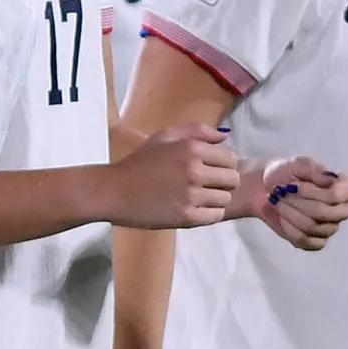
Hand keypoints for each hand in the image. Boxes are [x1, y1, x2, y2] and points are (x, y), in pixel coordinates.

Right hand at [109, 124, 240, 227]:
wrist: (114, 191)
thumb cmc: (139, 162)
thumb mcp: (165, 136)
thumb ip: (198, 131)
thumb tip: (225, 137)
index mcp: (191, 148)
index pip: (231, 159)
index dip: (223, 165)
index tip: (211, 170)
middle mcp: (194, 170)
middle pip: (232, 179)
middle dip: (223, 182)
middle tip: (206, 184)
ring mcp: (191, 195)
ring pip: (225, 198)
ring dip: (216, 198)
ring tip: (199, 197)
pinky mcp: (186, 217)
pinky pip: (215, 216)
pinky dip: (209, 213)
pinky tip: (195, 208)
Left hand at [242, 156, 347, 250]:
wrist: (265, 189)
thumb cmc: (284, 174)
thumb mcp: (297, 164)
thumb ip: (314, 170)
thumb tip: (328, 179)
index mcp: (344, 187)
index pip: (344, 194)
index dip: (318, 192)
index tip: (297, 185)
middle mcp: (341, 209)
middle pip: (327, 213)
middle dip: (299, 202)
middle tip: (282, 192)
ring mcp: (329, 227)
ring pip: (312, 227)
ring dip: (290, 212)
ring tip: (278, 201)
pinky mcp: (315, 241)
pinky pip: (304, 240)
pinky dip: (288, 228)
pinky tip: (282, 217)